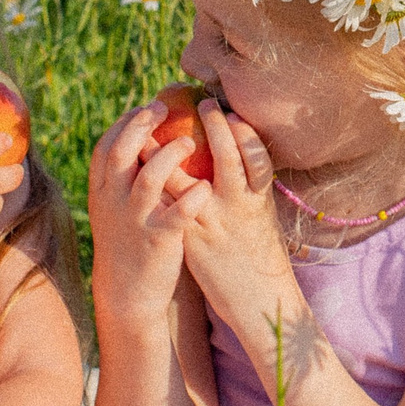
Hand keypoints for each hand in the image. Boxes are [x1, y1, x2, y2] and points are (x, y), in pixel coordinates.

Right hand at [87, 102, 202, 332]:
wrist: (128, 293)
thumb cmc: (130, 241)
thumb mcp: (117, 207)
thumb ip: (126, 177)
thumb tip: (144, 138)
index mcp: (103, 192)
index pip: (106, 147)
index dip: (125, 123)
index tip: (146, 107)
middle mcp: (114, 203)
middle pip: (121, 154)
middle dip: (140, 126)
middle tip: (162, 107)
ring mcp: (135, 222)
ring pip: (148, 180)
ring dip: (168, 156)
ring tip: (188, 142)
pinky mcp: (159, 241)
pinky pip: (176, 215)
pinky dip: (191, 198)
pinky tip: (203, 186)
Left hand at [169, 104, 302, 354]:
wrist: (260, 302)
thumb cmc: (261, 260)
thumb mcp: (260, 220)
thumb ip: (249, 193)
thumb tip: (242, 166)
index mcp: (260, 201)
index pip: (256, 157)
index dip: (244, 132)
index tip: (232, 110)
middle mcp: (240, 207)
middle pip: (231, 158)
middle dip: (218, 128)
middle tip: (205, 103)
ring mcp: (215, 223)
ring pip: (190, 180)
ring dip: (171, 152)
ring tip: (159, 128)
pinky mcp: (193, 239)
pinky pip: (172, 206)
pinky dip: (158, 185)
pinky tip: (143, 169)